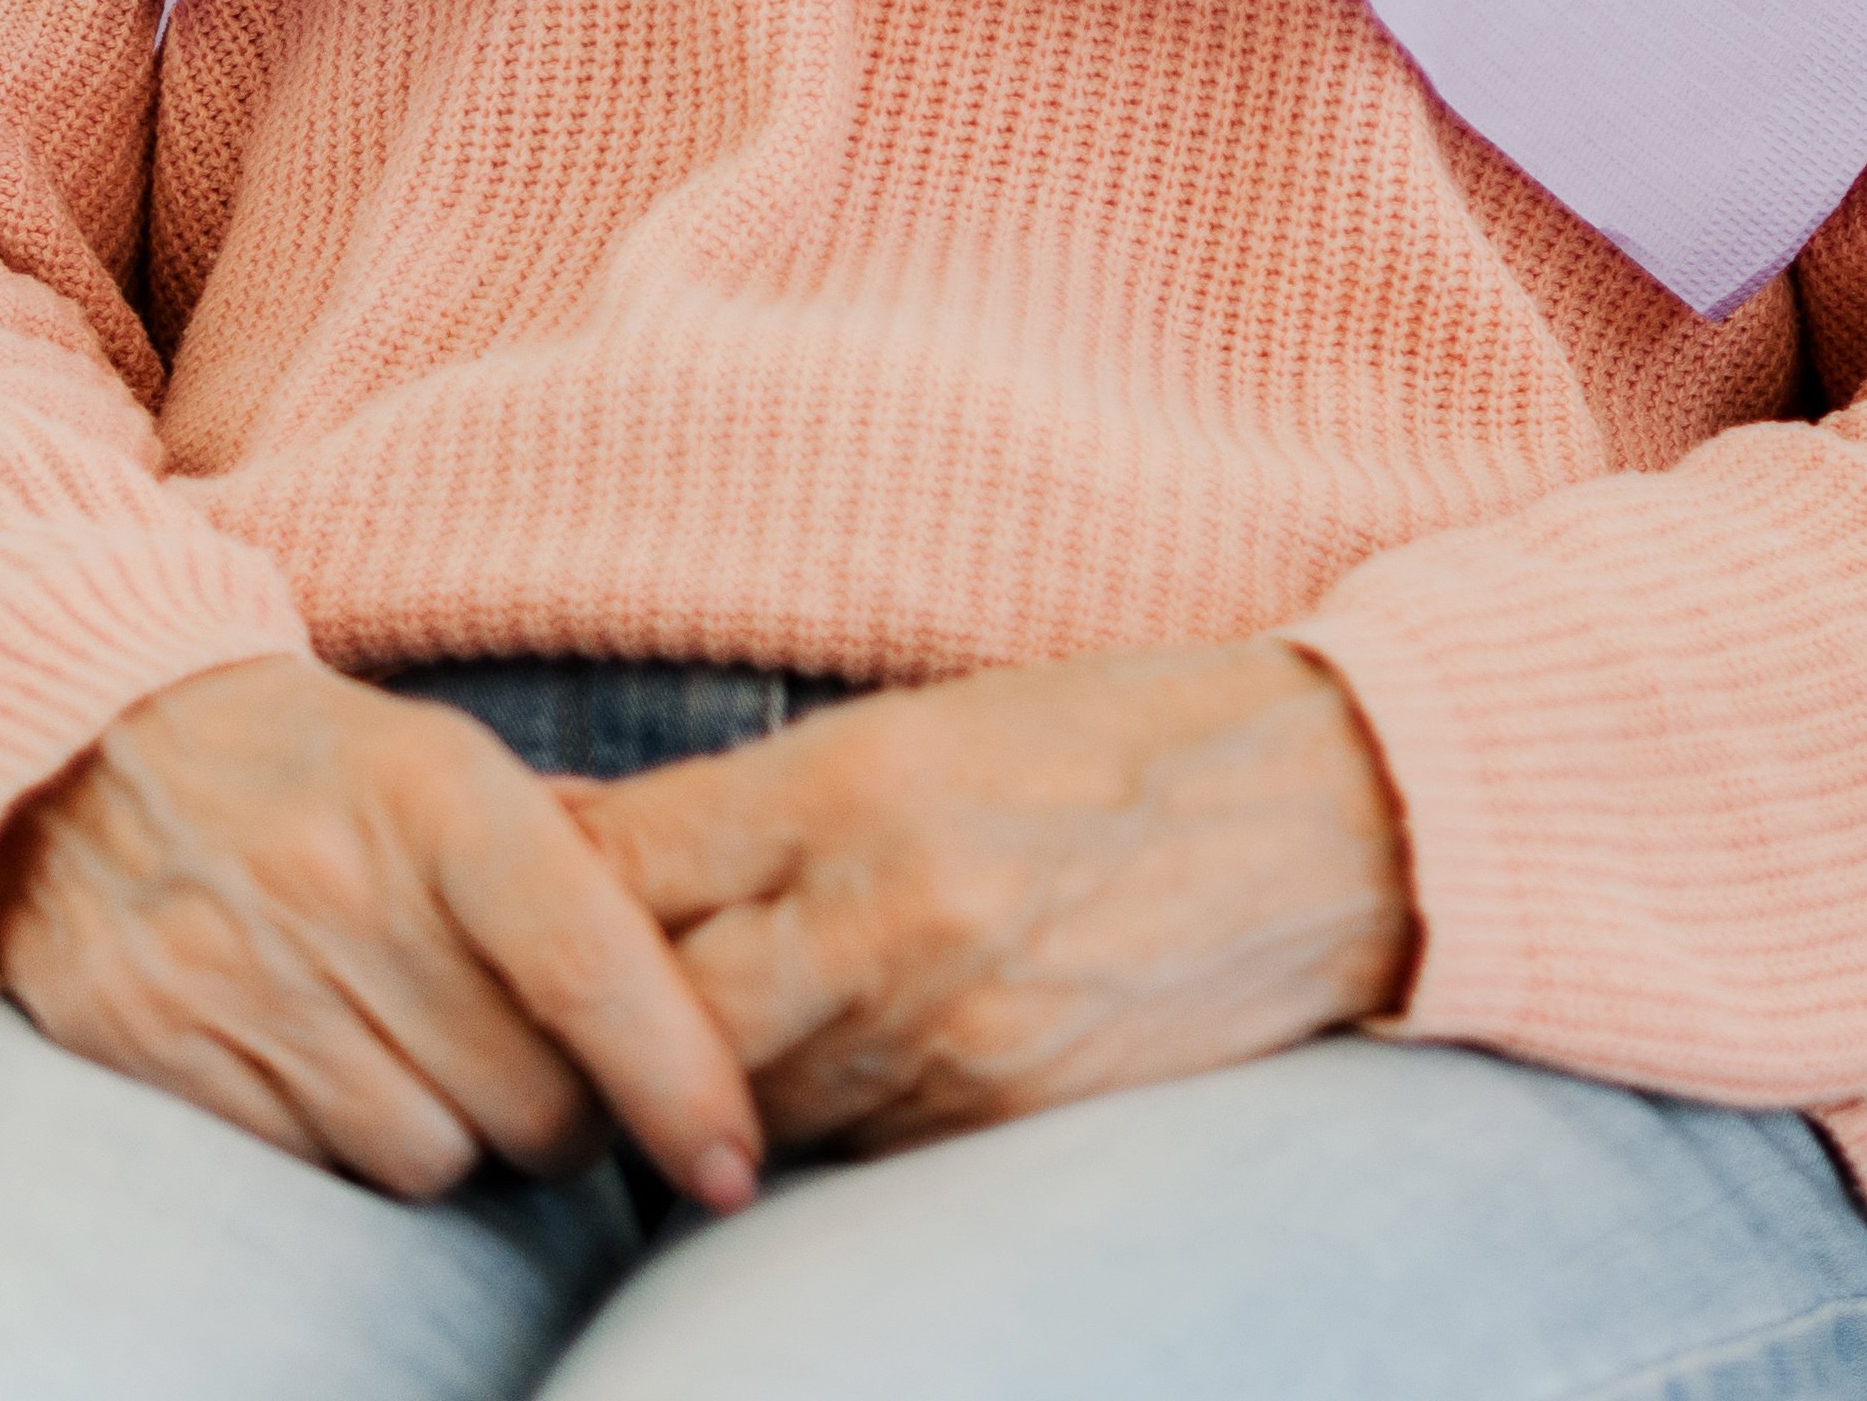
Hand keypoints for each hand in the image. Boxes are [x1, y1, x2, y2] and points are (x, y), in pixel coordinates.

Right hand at [0, 654, 763, 1208]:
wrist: (78, 744)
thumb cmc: (307, 762)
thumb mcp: (443, 757)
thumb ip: (574, 847)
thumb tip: (705, 933)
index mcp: (441, 798)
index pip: (589, 970)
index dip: (679, 1080)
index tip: (731, 1157)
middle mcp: (343, 889)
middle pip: (525, 1098)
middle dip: (572, 1121)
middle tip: (558, 1084)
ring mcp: (241, 975)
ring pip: (426, 1157)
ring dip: (458, 1144)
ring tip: (436, 1071)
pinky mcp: (153, 1047)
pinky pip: (310, 1169)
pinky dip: (349, 1150)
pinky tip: (342, 1080)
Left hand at [580, 641, 1406, 1162]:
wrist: (1339, 820)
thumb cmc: (1127, 744)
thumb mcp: (935, 722)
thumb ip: (764, 797)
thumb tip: (585, 836)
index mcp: (858, 777)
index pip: (621, 866)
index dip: (549, 893)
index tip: (527, 902)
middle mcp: (884, 911)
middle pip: (651, 1010)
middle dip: (611, 1016)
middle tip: (598, 1004)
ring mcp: (943, 1030)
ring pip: (739, 1098)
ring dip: (713, 1079)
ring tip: (735, 1028)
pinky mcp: (999, 1116)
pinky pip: (847, 1145)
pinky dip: (822, 1117)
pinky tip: (854, 1064)